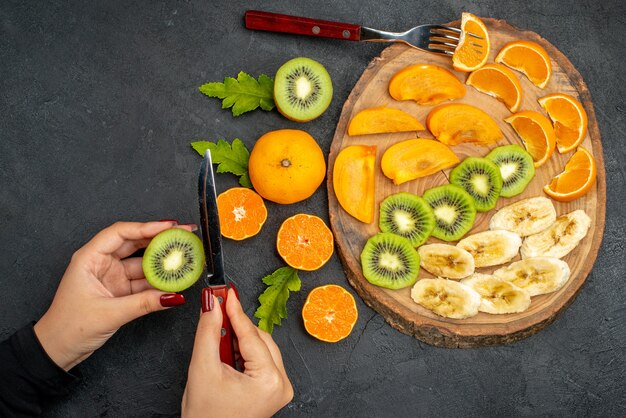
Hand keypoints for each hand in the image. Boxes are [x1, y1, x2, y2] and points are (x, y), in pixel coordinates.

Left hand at [34, 221, 192, 370]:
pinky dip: (159, 282)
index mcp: (90, 258)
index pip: (121, 233)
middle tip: (184, 234)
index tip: (169, 226)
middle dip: (160, 238)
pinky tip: (174, 281)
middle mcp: (102, 263)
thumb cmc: (68, 327)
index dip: (146, 227)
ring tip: (184, 258)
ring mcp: (112, 276)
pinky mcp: (120, 291)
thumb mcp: (108, 314)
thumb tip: (172, 296)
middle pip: (135, 243)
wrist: (57, 350)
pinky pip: (144, 282)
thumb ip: (143, 304)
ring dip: (163, 262)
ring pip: (142, 264)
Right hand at [182, 289, 292, 417]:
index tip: (225, 291)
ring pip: (261, 347)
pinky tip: (228, 351)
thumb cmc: (206, 416)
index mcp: (269, 380)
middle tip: (217, 307)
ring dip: (240, 338)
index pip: (251, 335)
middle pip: (259, 339)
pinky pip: (262, 359)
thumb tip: (212, 305)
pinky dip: (245, 351)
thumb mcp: (202, 369)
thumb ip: (208, 332)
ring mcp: (281, 388)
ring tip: (218, 337)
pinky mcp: (274, 390)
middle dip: (236, 326)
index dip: (235, 310)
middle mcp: (282, 383)